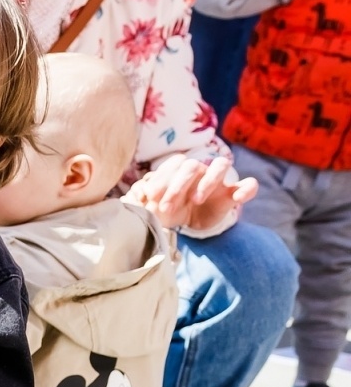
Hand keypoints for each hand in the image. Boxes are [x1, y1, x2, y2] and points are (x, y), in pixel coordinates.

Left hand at [127, 155, 257, 232]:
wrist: (188, 222)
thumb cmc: (170, 209)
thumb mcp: (155, 205)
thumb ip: (146, 196)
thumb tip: (137, 191)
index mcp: (180, 170)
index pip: (175, 163)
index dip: (162, 179)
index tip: (151, 198)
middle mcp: (200, 171)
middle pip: (192, 165)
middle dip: (177, 186)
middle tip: (165, 207)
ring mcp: (218, 181)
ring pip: (221, 164)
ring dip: (207, 181)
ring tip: (196, 200)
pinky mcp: (233, 194)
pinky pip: (249, 184)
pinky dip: (247, 188)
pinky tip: (238, 198)